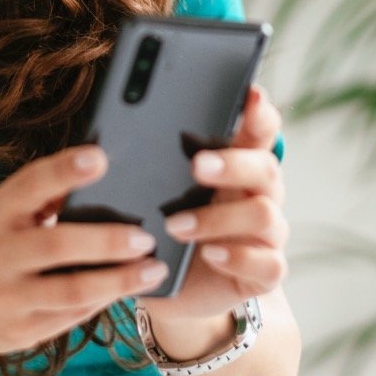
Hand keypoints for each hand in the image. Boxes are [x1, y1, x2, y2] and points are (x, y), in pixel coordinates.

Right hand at [0, 145, 166, 354]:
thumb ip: (34, 196)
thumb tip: (91, 168)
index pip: (28, 185)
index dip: (64, 170)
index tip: (100, 158)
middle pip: (56, 244)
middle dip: (107, 240)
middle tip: (146, 236)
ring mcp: (5, 297)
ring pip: (70, 290)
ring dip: (119, 281)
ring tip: (153, 270)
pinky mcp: (19, 331)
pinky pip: (70, 316)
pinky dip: (103, 301)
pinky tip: (127, 290)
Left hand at [143, 84, 287, 327]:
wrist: (167, 280)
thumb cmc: (159, 220)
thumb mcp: (153, 186)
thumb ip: (151, 157)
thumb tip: (106, 132)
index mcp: (237, 161)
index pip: (259, 129)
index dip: (259, 112)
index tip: (249, 94)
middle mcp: (259, 192)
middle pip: (265, 167)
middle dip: (232, 163)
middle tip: (196, 165)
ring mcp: (267, 233)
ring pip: (264, 214)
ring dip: (217, 218)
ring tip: (174, 225)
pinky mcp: (264, 271)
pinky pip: (268, 263)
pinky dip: (237, 257)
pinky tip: (208, 253)